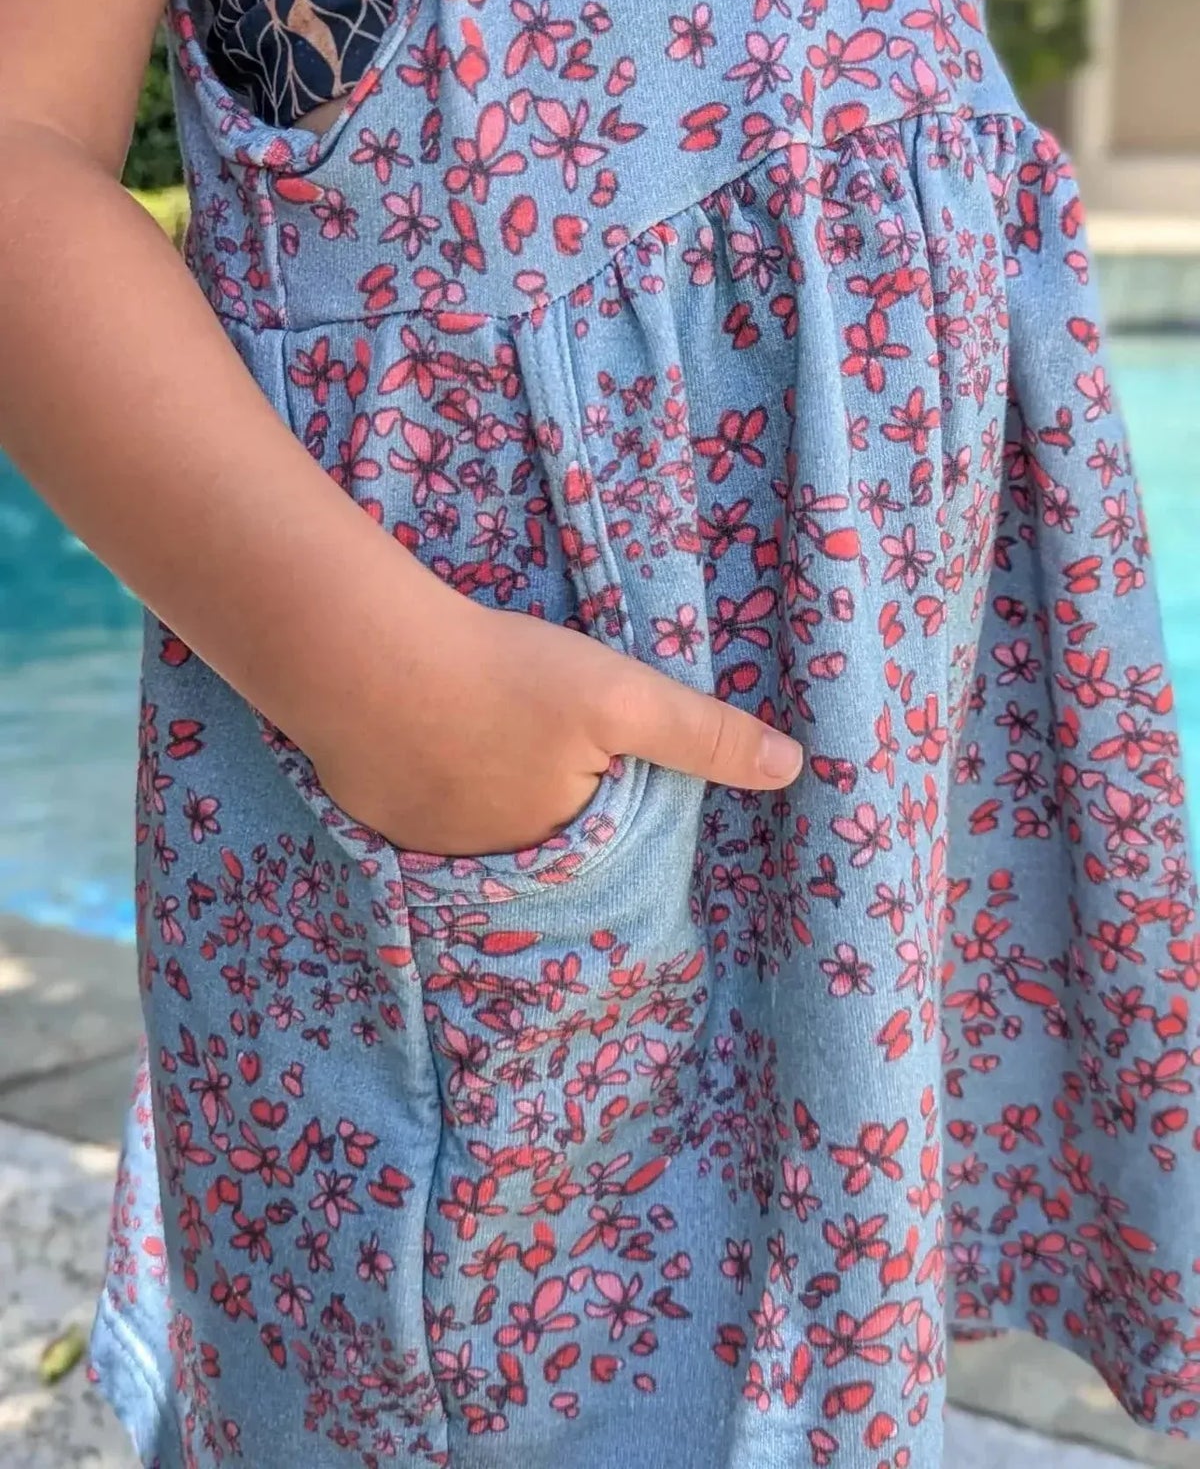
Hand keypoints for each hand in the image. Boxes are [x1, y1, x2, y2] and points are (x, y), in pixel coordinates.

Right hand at [307, 580, 803, 858]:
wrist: (362, 656)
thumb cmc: (502, 675)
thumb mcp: (621, 697)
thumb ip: (702, 735)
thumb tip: (793, 771)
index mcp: (560, 851)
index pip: (609, 843)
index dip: (613, 798)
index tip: (599, 755)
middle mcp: (494, 874)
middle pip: (543, 839)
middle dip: (548, 800)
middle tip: (533, 735)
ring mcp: (425, 854)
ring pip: (482, 829)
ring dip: (489, 793)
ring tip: (487, 732)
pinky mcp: (376, 820)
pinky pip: (424, 813)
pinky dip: (434, 782)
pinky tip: (431, 737)